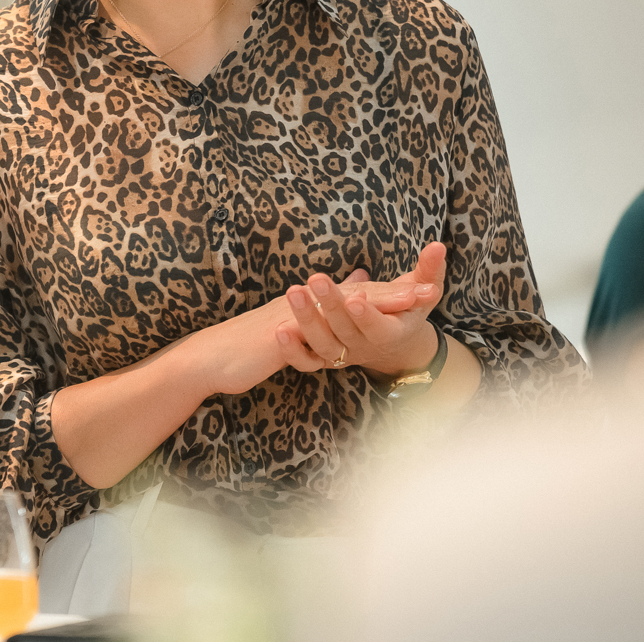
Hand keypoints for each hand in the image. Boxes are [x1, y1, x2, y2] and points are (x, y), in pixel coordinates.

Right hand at [190, 270, 421, 396]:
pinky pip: (317, 336)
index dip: (392, 294)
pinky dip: (340, 330)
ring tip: (410, 301)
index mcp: (311, 307)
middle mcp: (305, 306)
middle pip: (357, 297)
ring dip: (377, 305)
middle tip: (431, 290)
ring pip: (343, 310)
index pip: (357, 297)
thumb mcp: (289, 326)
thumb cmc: (250, 343)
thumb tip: (336, 293)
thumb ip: (316, 312)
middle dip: (395, 294)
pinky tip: (358, 324)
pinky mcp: (281, 338)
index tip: (427, 289)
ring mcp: (294, 319)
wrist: (212, 355)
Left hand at [276, 241, 445, 375]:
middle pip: (346, 332)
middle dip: (330, 307)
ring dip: (306, 323)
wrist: (392, 344)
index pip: (380, 328)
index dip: (368, 315)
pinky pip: (306, 361)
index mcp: (392, 333)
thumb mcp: (424, 291)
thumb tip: (438, 245)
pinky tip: (278, 328)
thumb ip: (429, 270)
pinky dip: (292, 350)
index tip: (356, 296)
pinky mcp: (324, 359)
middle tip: (315, 280)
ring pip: (323, 346)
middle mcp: (366, 347)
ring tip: (293, 294)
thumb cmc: (408, 310)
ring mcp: (343, 355)